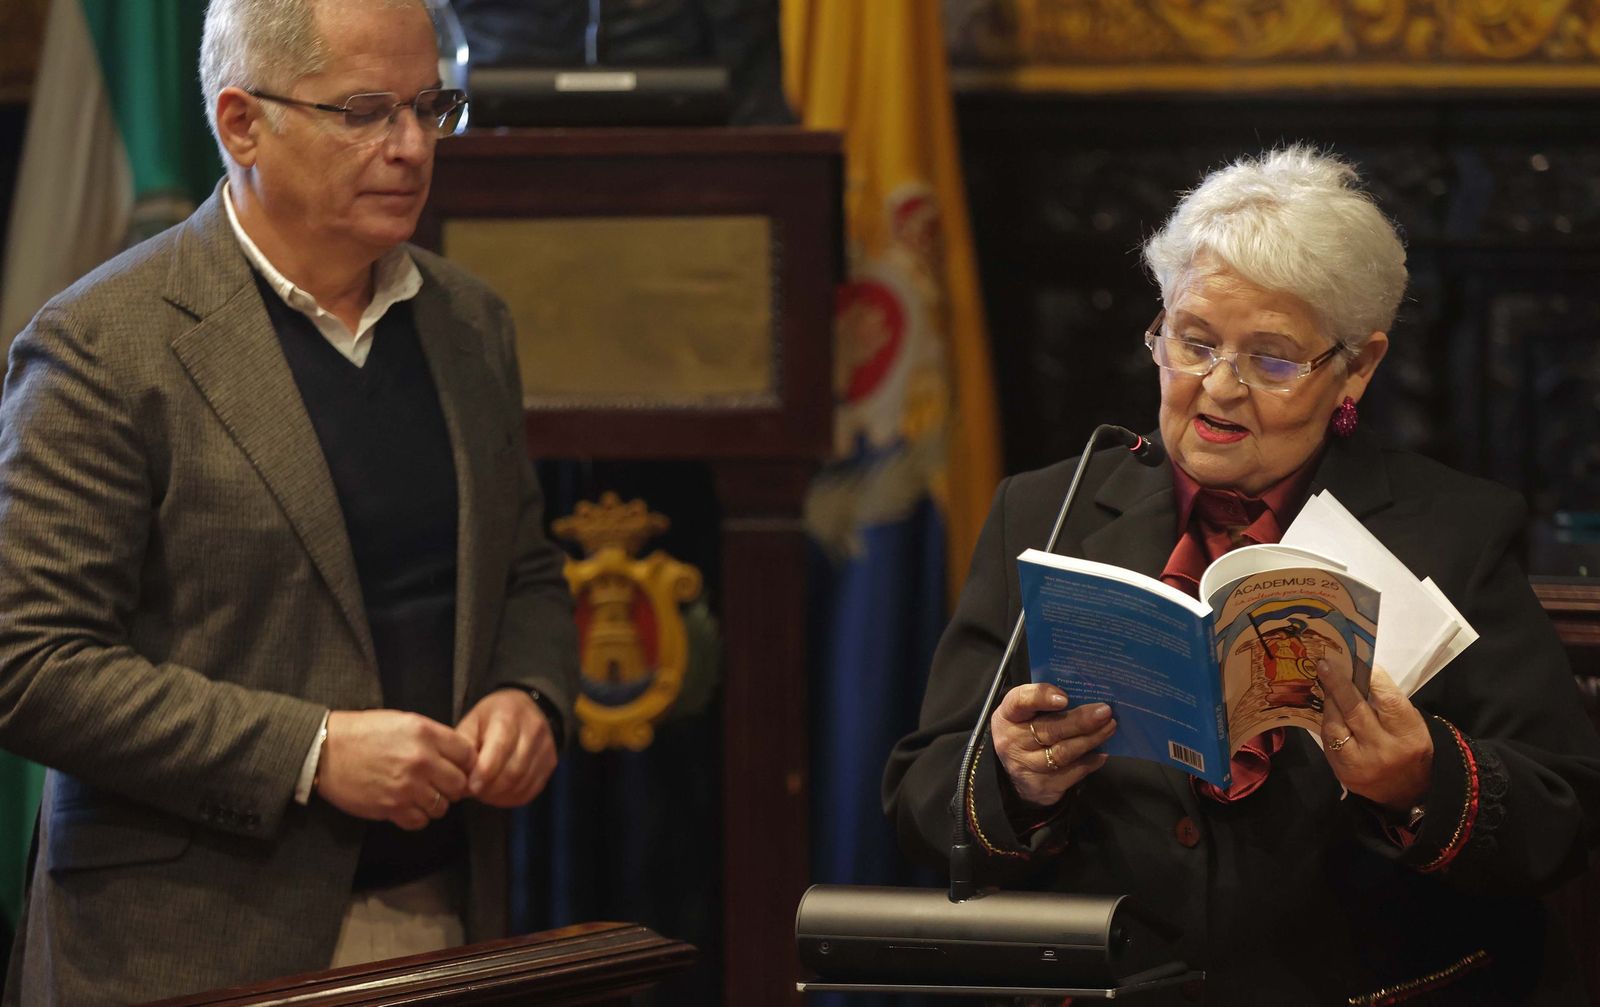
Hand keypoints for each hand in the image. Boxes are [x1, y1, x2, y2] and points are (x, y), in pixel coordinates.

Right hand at [316, 710, 475, 829]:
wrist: (325, 751)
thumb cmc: (363, 733)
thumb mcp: (403, 721)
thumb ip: (433, 737)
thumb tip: (458, 754)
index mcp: (425, 734)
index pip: (468, 754)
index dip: (466, 763)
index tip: (458, 767)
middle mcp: (420, 760)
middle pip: (460, 784)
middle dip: (453, 786)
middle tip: (440, 784)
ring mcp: (407, 786)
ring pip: (442, 806)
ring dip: (435, 803)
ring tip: (421, 794)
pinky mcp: (391, 807)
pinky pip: (420, 821)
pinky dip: (417, 817)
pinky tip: (407, 805)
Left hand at [457, 689, 557, 807]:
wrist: (526, 708)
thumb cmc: (493, 717)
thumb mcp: (473, 721)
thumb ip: (463, 746)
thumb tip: (457, 775)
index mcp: (509, 716)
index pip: (500, 750)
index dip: (484, 773)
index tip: (470, 787)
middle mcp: (533, 730)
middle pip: (514, 771)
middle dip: (490, 789)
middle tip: (474, 793)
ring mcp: (546, 747)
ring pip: (523, 783)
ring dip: (500, 795)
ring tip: (484, 793)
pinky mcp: (551, 762)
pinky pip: (532, 789)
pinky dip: (512, 798)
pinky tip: (499, 794)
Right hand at [991, 683, 1115, 806]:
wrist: (1013, 777)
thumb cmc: (1025, 733)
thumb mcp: (1025, 714)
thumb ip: (1046, 703)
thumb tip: (1084, 695)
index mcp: (1008, 716)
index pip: (1020, 701)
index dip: (1041, 697)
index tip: (1064, 697)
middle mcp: (1013, 741)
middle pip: (1048, 730)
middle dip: (1080, 720)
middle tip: (1104, 712)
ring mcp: (1027, 766)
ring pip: (1063, 752)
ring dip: (1090, 739)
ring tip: (1109, 727)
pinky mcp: (1042, 786)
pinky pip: (1072, 773)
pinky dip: (1090, 762)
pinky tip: (1102, 753)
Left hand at [1319, 663, 1433, 810]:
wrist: (1407, 791)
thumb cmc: (1408, 746)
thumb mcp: (1409, 723)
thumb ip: (1386, 702)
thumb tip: (1358, 671)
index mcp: (1408, 734)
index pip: (1387, 700)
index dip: (1371, 678)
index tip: (1358, 660)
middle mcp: (1384, 749)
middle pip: (1355, 710)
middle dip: (1337, 684)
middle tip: (1325, 663)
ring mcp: (1361, 763)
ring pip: (1335, 725)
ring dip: (1329, 702)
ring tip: (1326, 686)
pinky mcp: (1343, 772)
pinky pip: (1328, 740)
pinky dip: (1327, 723)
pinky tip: (1328, 711)